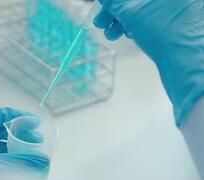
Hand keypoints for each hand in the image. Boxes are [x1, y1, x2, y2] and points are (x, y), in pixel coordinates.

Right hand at [94, 0, 203, 125]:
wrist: (188, 63)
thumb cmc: (165, 33)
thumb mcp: (131, 12)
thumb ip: (113, 1)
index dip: (112, 0)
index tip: (101, 7)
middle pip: (135, 0)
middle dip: (114, 11)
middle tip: (100, 23)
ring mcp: (176, 10)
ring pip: (141, 10)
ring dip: (121, 21)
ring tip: (111, 35)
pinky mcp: (175, 25)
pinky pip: (149, 19)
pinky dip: (135, 25)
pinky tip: (127, 35)